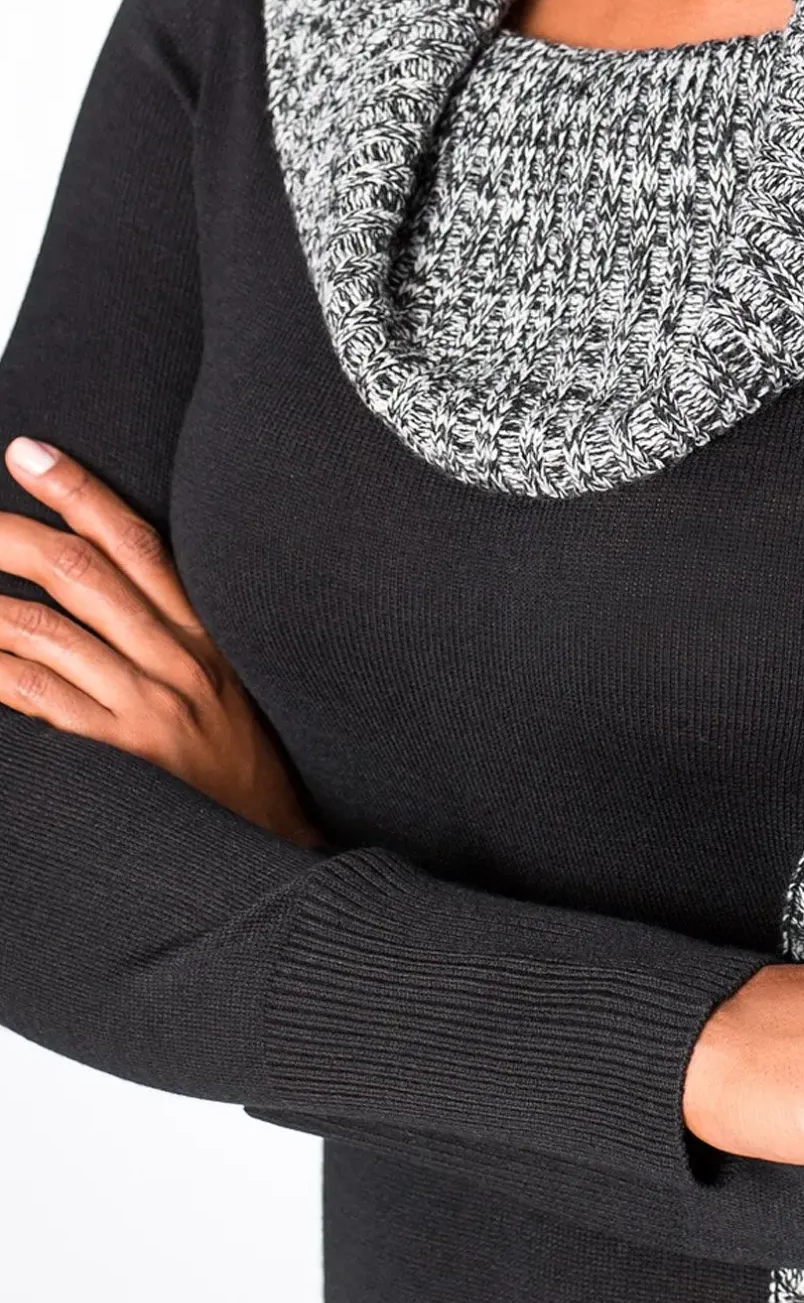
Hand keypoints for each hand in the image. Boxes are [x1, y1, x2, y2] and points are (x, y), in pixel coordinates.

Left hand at [0, 435, 326, 847]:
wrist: (277, 849)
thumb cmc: (244, 770)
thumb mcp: (228, 685)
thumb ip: (173, 637)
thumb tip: (100, 591)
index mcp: (204, 633)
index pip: (135, 541)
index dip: (78, 489)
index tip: (26, 453)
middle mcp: (175, 660)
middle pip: (78, 571)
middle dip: (5, 534)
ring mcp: (144, 707)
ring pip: (42, 629)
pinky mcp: (116, 755)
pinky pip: (32, 696)